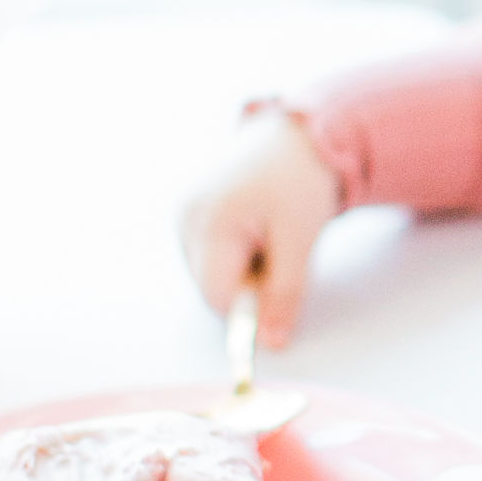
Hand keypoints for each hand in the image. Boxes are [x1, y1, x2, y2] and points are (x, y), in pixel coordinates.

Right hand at [178, 111, 340, 349]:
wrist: (296, 136)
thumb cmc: (300, 182)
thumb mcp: (301, 240)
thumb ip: (285, 294)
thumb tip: (271, 344)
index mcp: (211, 221)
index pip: (215, 295)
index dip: (248, 305)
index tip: (279, 288)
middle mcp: (185, 216)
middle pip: (208, 285)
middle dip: (246, 284)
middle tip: (278, 252)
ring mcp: (180, 211)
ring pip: (207, 272)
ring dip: (239, 269)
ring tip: (266, 235)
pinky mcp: (184, 209)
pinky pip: (204, 253)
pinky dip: (230, 253)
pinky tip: (250, 227)